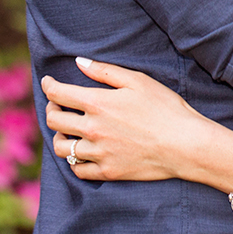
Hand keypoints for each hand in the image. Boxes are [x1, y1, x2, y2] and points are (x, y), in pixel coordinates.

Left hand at [42, 58, 212, 181]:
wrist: (185, 144)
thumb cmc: (165, 108)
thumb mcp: (138, 81)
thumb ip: (105, 71)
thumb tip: (78, 62)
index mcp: (98, 103)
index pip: (58, 93)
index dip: (48, 85)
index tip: (48, 82)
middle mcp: (92, 129)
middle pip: (54, 120)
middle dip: (51, 109)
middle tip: (57, 105)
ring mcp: (99, 153)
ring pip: (62, 148)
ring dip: (59, 137)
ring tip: (67, 131)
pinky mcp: (107, 172)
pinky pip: (78, 169)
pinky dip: (74, 161)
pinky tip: (81, 152)